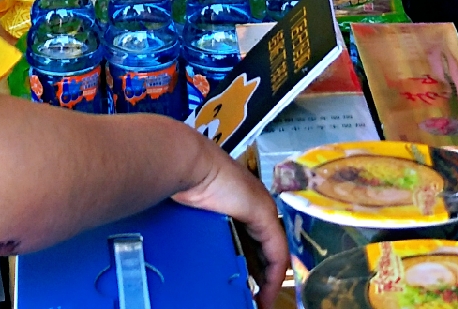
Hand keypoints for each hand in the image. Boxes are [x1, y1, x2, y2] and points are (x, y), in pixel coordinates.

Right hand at [171, 135, 289, 308]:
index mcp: (236, 201)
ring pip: (272, 253)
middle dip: (258, 276)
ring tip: (259, 301)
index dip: (250, 265)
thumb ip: (197, 225)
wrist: (187, 162)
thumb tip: (184, 247)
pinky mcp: (265, 216)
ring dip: (267, 280)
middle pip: (263, 248)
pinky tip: (266, 293)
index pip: (251, 239)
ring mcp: (262, 209)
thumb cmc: (180, 180)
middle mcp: (254, 205)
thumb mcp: (190, 210)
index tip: (245, 288)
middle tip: (253, 299)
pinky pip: (276, 254)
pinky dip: (273, 276)